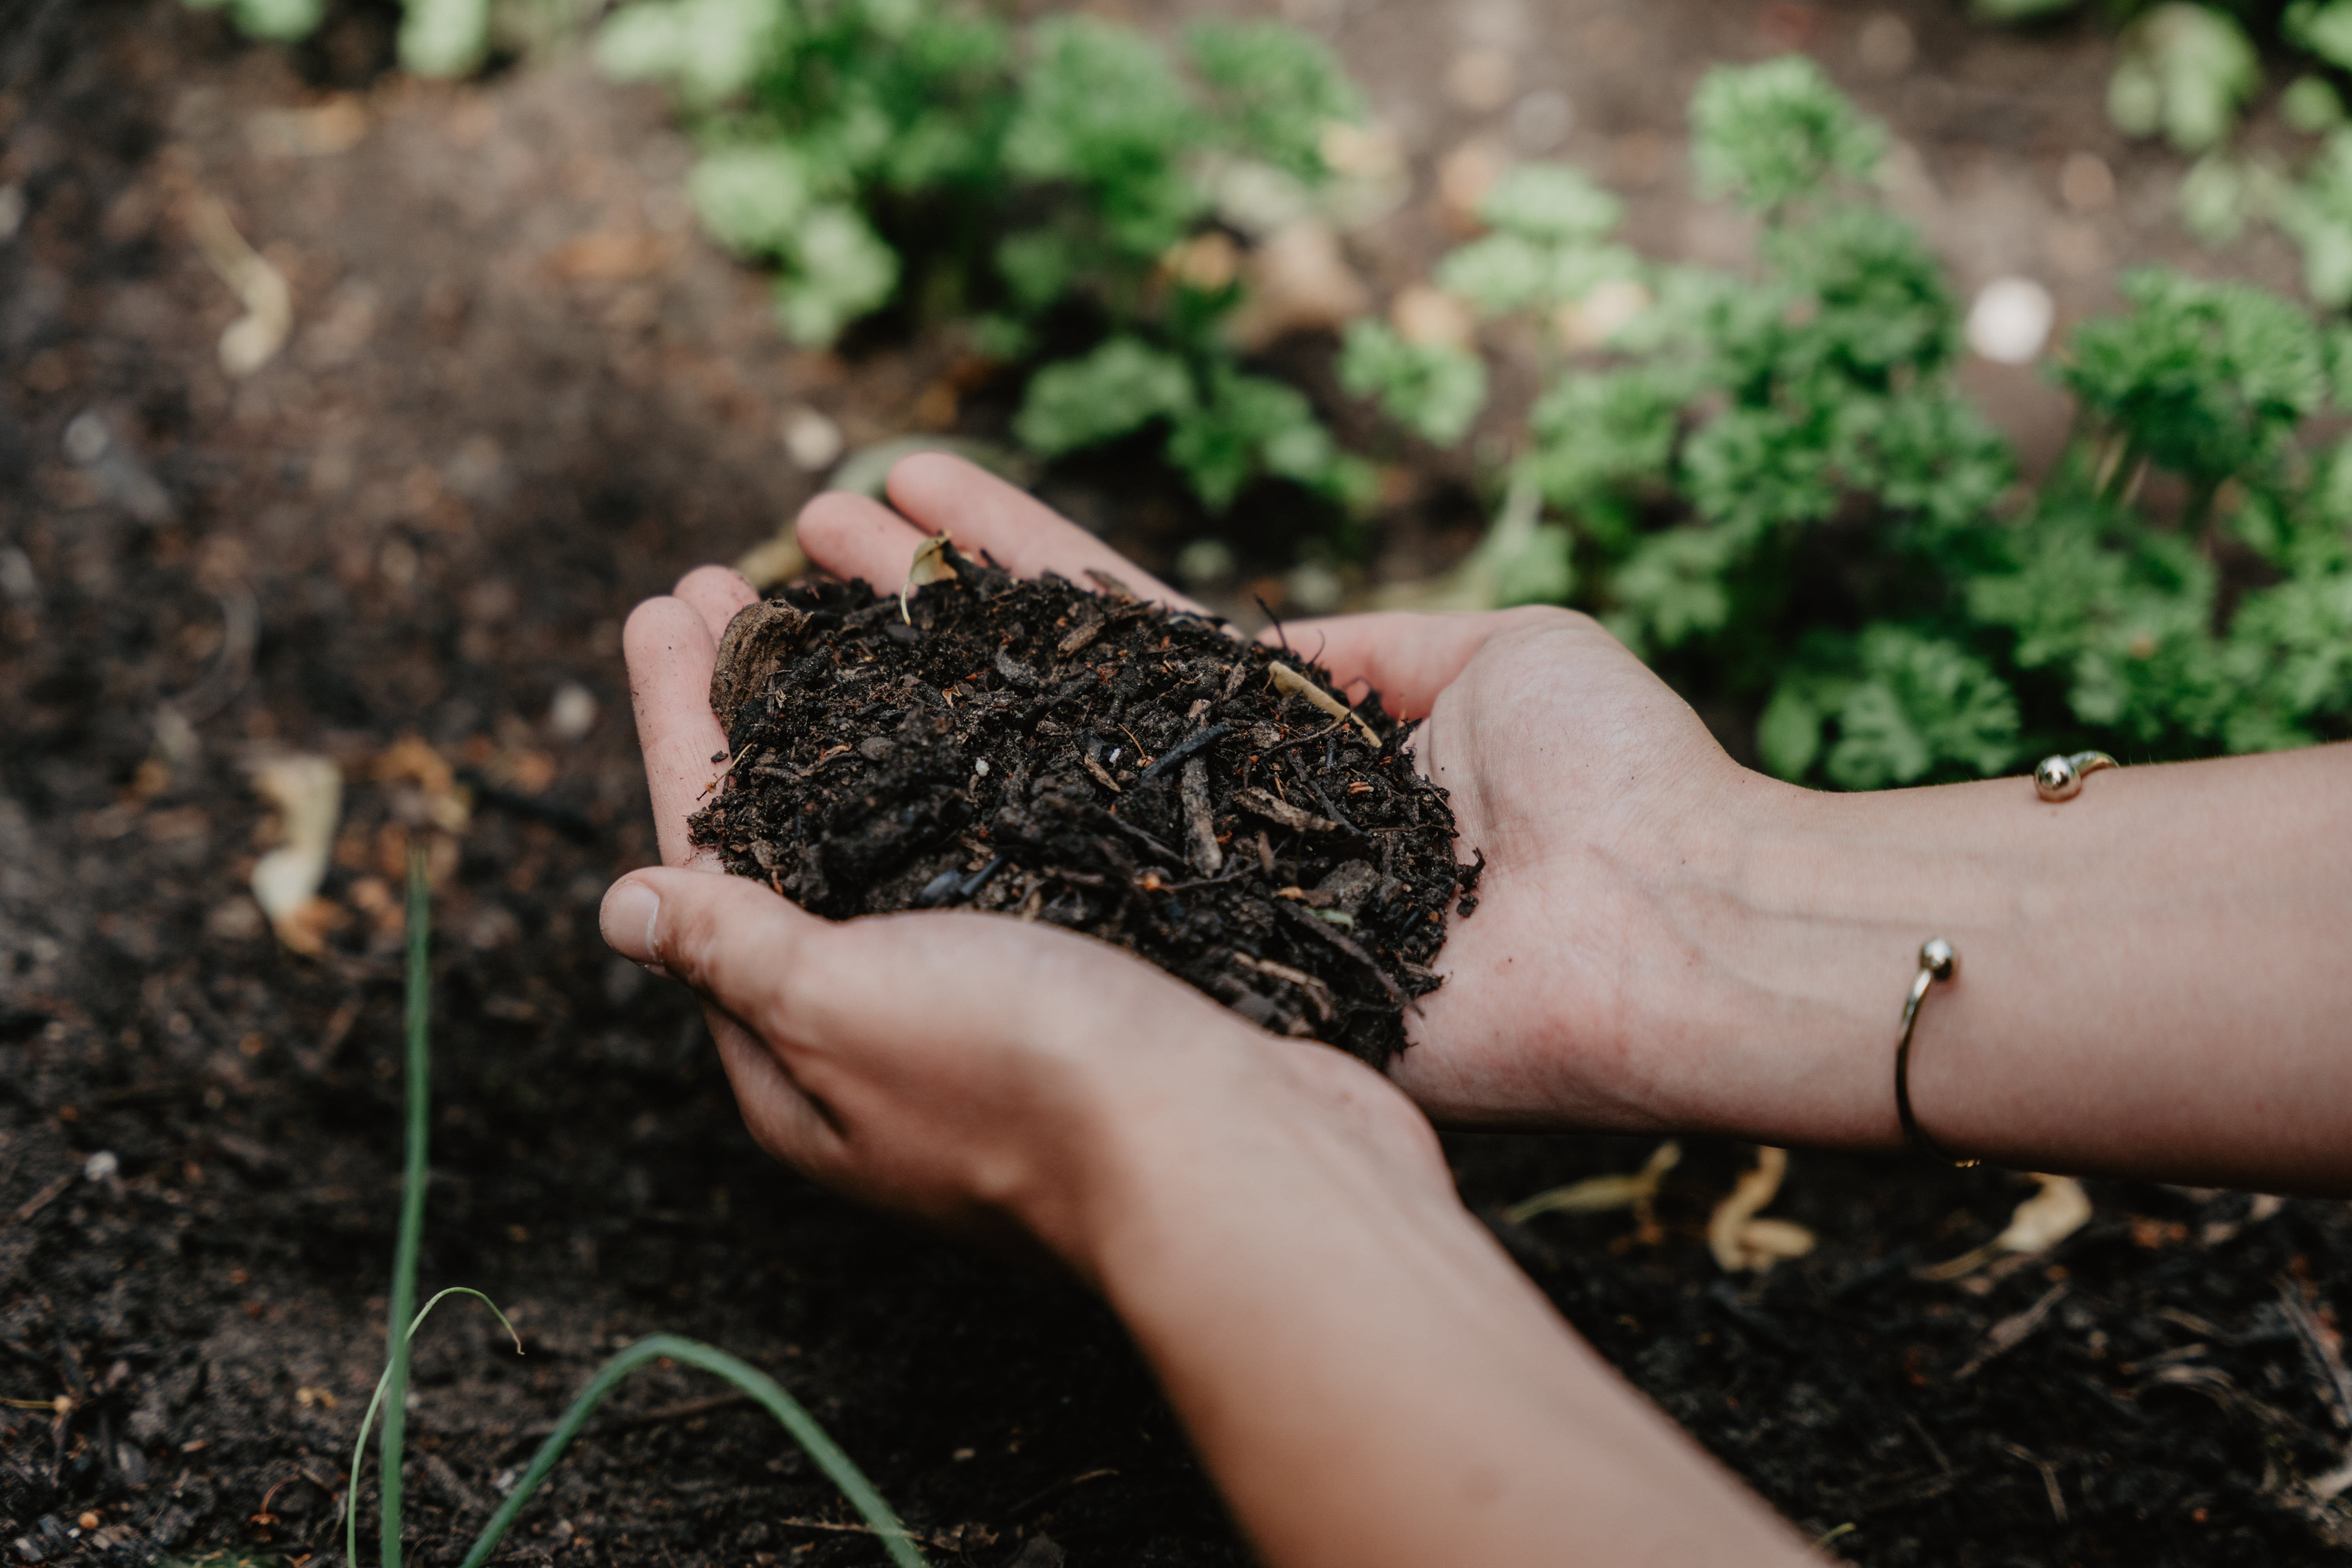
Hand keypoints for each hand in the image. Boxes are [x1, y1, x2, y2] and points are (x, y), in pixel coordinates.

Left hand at [602, 520, 1448, 1273]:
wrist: (1244, 1159)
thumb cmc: (1032, 1084)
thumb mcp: (846, 1011)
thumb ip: (736, 952)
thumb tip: (619, 907)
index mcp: (802, 1058)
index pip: (707, 862)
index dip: (682, 726)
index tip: (662, 605)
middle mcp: (884, 1027)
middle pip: (794, 833)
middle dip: (754, 705)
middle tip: (728, 577)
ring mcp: (988, 999)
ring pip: (898, 824)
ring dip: (852, 711)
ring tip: (829, 601)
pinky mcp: (1088, 967)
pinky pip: (993, 835)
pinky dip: (961, 753)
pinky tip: (965, 691)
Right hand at [795, 454, 1767, 1133]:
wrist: (1679, 919)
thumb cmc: (1619, 772)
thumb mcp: (1494, 650)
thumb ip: (1372, 645)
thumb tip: (1288, 637)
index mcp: (1280, 726)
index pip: (1114, 619)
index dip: (1010, 549)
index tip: (909, 483)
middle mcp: (1210, 810)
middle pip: (1033, 690)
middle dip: (920, 605)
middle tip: (801, 531)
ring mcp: (1195, 887)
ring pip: (1021, 776)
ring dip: (907, 682)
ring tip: (787, 594)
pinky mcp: (1209, 966)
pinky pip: (1077, 886)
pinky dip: (972, 827)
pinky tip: (856, 764)